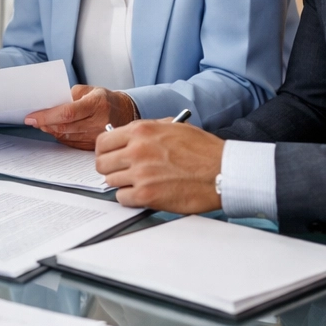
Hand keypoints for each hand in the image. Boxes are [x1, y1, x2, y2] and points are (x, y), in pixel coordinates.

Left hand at [24, 85, 137, 149]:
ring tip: (43, 123)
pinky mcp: (94, 146)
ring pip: (66, 137)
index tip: (31, 117)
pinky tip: (56, 129)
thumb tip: (49, 106)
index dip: (46, 116)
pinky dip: (61, 136)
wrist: (124, 112)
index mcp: (97, 105)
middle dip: (45, 123)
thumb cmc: (103, 99)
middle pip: (64, 127)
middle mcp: (98, 122)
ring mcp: (97, 137)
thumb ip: (68, 96)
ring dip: (51, 130)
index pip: (67, 113)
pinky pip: (71, 143)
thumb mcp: (88, 90)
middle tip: (34, 119)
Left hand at [94, 119, 223, 211]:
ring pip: (110, 181)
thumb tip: (127, 137)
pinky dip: (129, 198)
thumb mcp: (173, 128)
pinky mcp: (147, 194)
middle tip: (121, 172)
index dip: (104, 151)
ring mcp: (140, 173)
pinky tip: (142, 194)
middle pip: (102, 163)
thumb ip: (147, 131)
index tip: (109, 156)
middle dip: (110, 169)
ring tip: (138, 183)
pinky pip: (122, 198)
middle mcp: (137, 150)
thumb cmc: (204, 151)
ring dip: (122, 184)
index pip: (103, 141)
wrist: (224, 172)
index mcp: (141, 131)